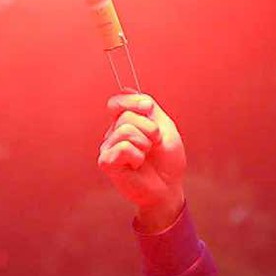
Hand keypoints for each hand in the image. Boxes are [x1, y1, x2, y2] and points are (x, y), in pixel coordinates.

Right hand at [99, 93, 186, 229]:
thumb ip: (146, 107)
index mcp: (124, 124)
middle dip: (148, 128)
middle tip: (154, 144)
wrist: (169, 187)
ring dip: (145, 143)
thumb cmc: (167, 161)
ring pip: (125, 129)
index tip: (149, 107)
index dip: (132, 101)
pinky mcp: (107, 163)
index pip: (117, 102)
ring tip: (146, 155)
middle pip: (126, 115)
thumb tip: (126, 88)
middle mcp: (113, 135)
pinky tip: (137, 165)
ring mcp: (108, 149)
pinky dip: (137, 156)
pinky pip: (123, 147)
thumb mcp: (163, 126)